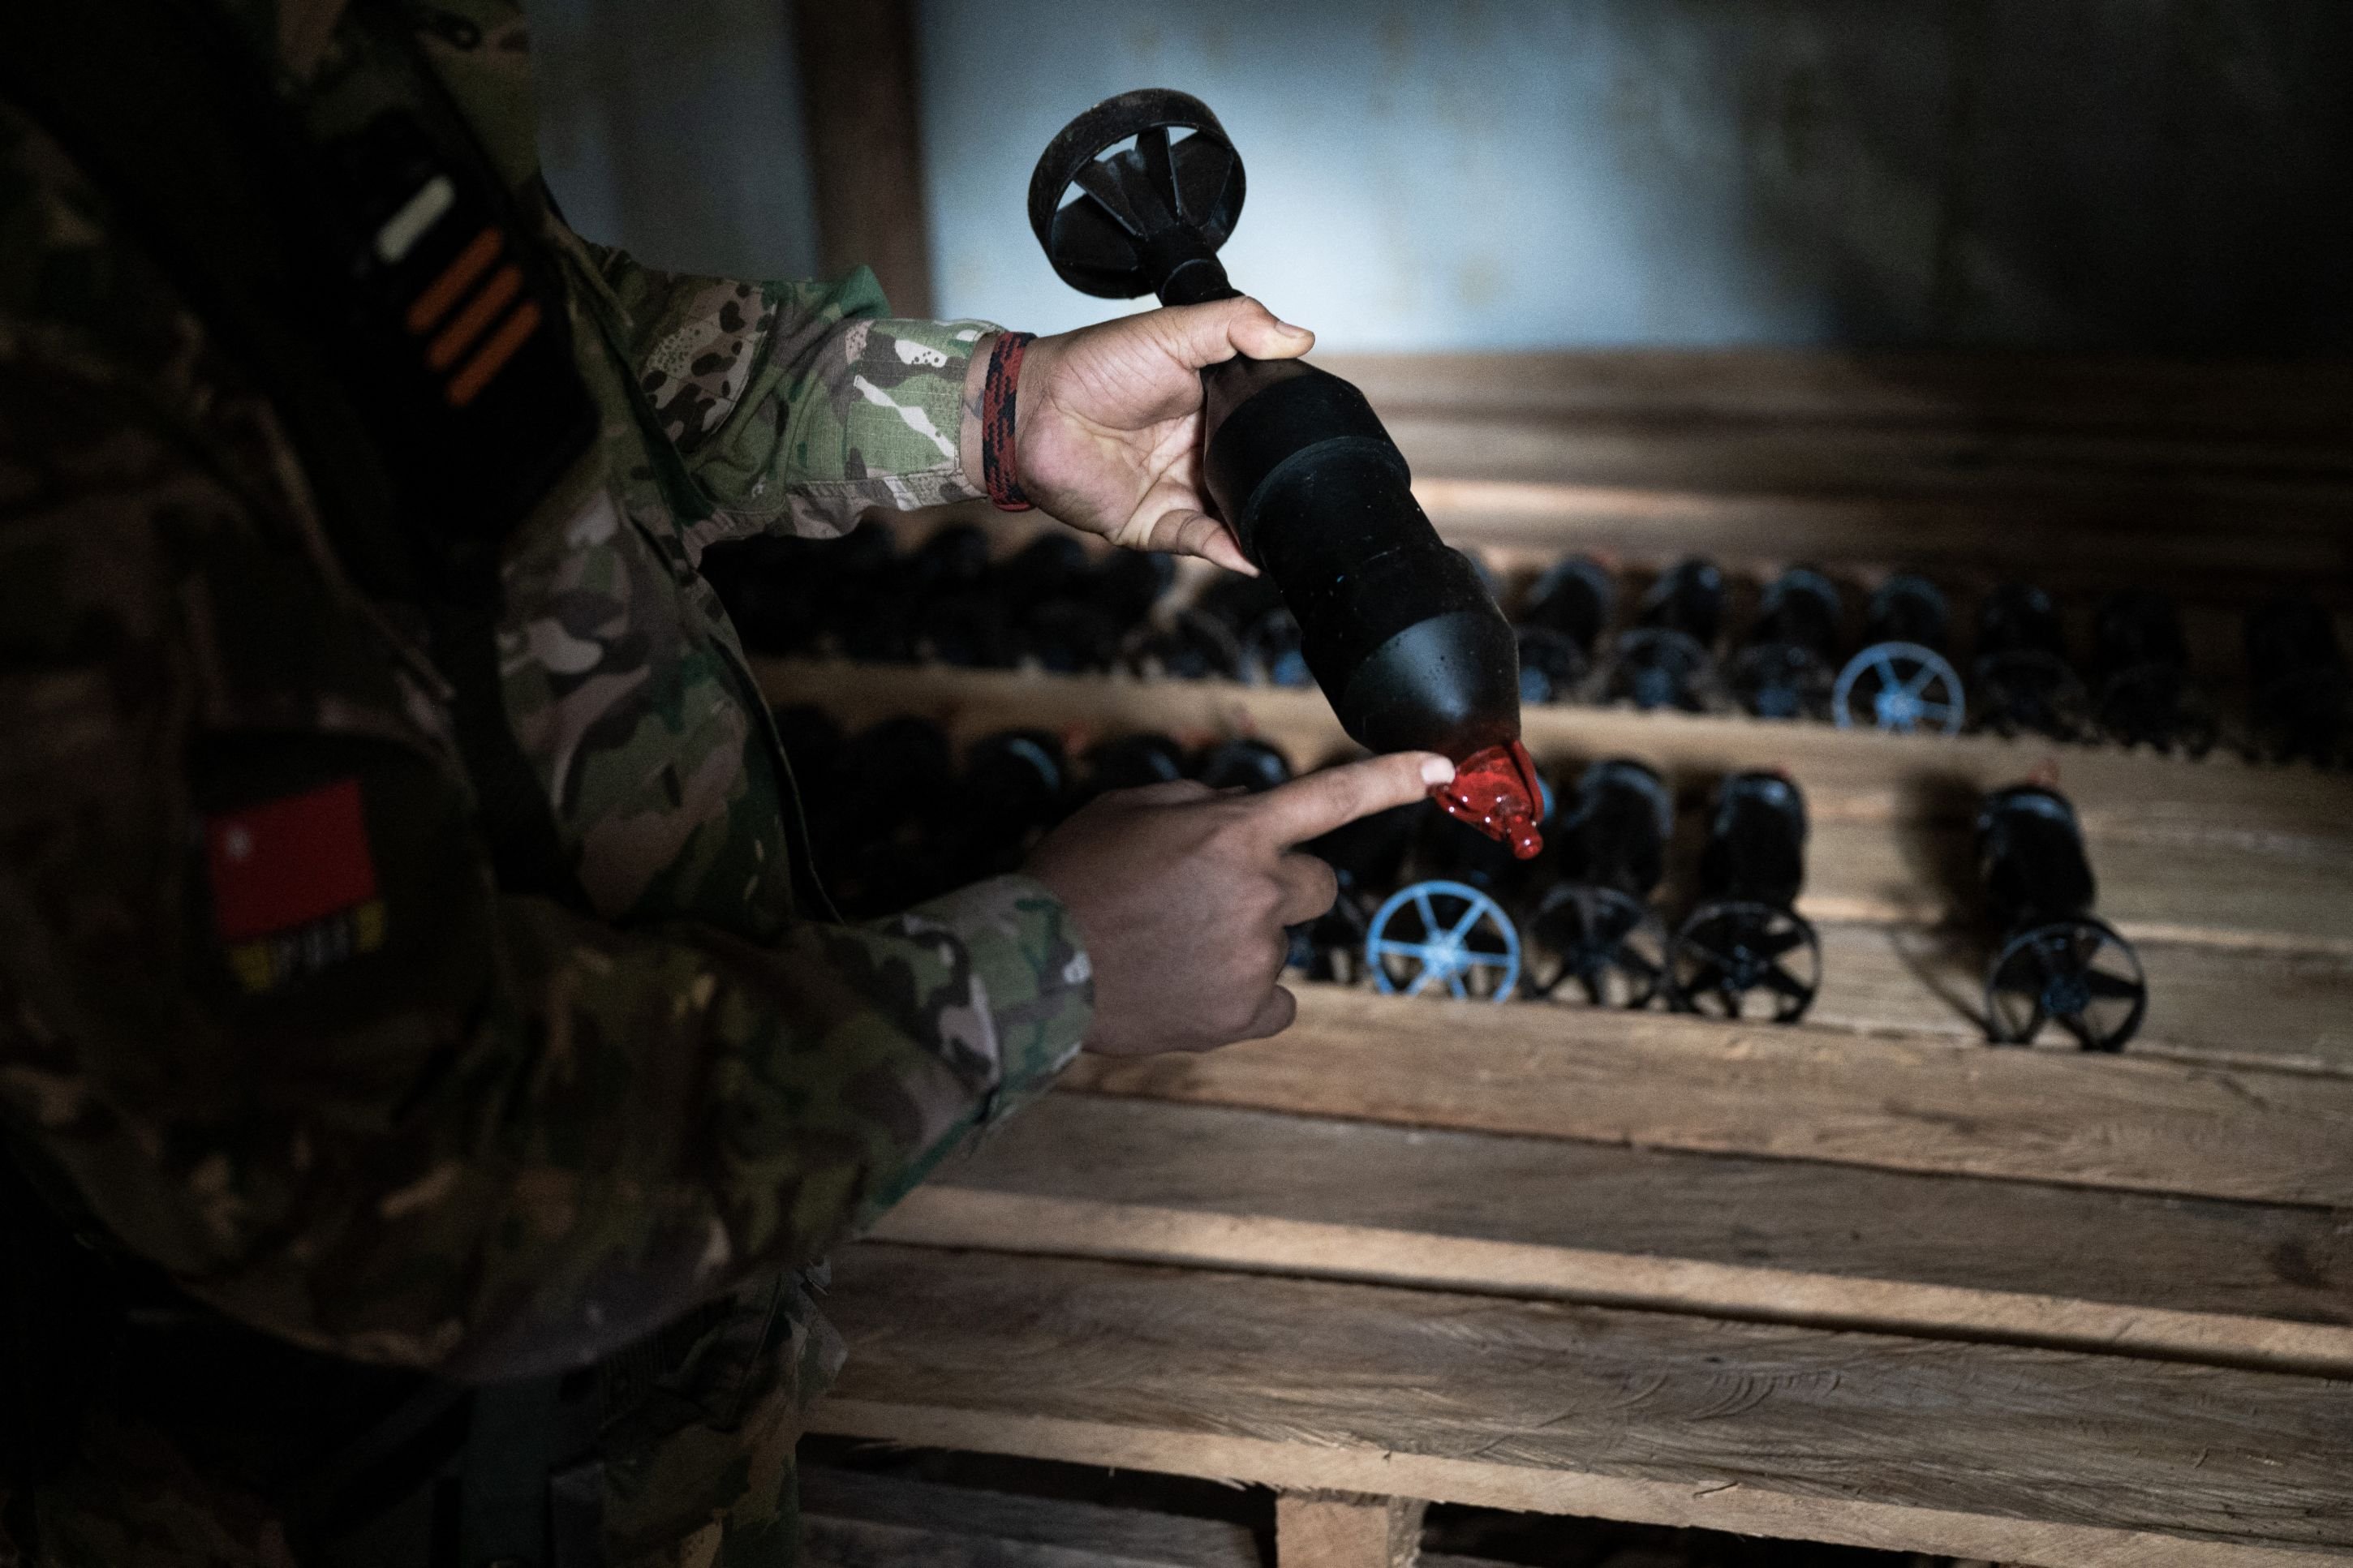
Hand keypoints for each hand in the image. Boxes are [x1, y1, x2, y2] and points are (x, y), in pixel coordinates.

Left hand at [958, 300, 1314, 574]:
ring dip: (1260, 526)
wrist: (1032, 410)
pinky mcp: (1154, 524)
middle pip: (1256, 475)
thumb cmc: (1093, 365)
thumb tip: (1301, 336)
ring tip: (1294, 531)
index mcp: (1214, 406)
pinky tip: (1248, 554)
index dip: (1295, 430)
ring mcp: (1181, 490)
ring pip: (1234, 516)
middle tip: (1321, 492)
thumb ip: (1237, 325)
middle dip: (1285, 487)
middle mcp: (1202, 452)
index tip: (1332, 437)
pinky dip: (1224, 550)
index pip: (1267, 423)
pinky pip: (1198, 541)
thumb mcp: (1173, 331)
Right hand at [1025, 750, 1452, 1055]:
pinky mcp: (1241, 1014)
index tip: (1444, 766)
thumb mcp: (1128, 810)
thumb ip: (1200, 804)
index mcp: (1234, 831)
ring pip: (1282, 943)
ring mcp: (1255, 957)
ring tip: (1171, 946)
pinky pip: (1277, 1002)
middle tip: (1213, 898)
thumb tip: (1243, 813)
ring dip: (1244, 941)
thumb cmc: (1073, 878)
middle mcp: (1258, 891)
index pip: (1334, 796)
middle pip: (1319, 884)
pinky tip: (1190, 986)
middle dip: (1281, 886)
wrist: (1030, 970)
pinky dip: (1243, 997)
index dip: (1395, 776)